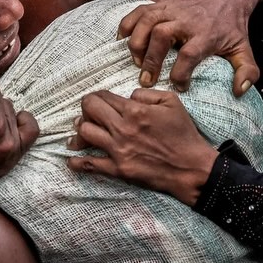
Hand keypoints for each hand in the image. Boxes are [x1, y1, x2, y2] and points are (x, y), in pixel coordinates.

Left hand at [66, 89, 217, 206]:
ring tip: (81, 131)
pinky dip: (77, 162)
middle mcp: (122, 129)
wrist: (191, 168)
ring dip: (81, 130)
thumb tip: (128, 97)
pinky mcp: (118, 169)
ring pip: (85, 133)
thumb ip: (146, 93)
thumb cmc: (184, 134)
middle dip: (86, 107)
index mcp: (135, 110)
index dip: (98, 96)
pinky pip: (91, 164)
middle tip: (89, 111)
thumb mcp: (171, 102)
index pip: (104, 97)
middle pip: (89, 110)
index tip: (98, 99)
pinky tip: (71, 159)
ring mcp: (118, 150)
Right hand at [118, 0, 262, 95]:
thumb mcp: (243, 49)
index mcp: (206, 34)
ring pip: (146, 21)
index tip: (179, 86)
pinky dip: (126, 25)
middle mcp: (186, 20)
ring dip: (136, 43)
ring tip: (136, 62)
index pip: (190, 54)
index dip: (181, 73)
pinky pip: (137, 12)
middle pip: (162, 35)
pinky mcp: (160, 4)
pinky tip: (122, 41)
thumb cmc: (231, 27)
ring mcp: (171, 9)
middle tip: (146, 80)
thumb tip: (239, 91)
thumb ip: (246, 71)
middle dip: (151, 59)